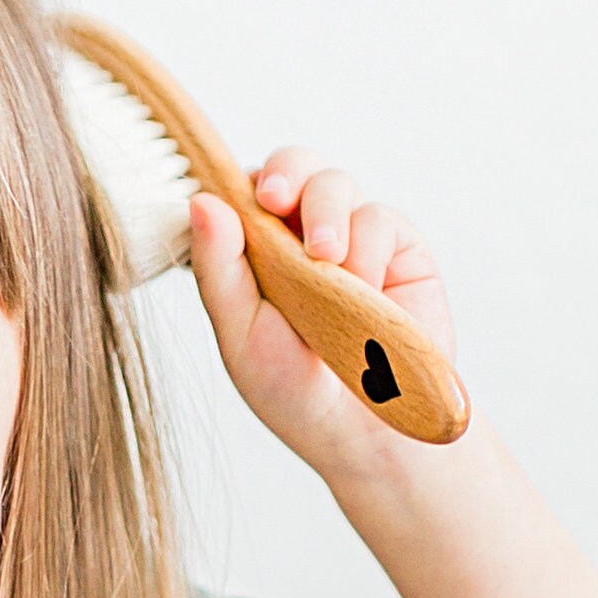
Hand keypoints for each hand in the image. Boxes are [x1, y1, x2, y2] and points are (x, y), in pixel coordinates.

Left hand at [188, 153, 456, 480]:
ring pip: (333, 183)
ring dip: (325, 214)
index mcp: (253, 253)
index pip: (240, 193)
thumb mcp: (241, 335)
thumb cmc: (293, 390)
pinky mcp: (395, 244)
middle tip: (274, 198)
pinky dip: (366, 250)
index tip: (236, 198)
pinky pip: (377, 217)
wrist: (364, 429)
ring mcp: (348, 235)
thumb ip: (219, 270)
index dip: (237, 183)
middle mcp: (298, 236)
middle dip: (285, 173)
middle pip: (291, 167)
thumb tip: (201, 200)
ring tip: (327, 262)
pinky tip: (362, 291)